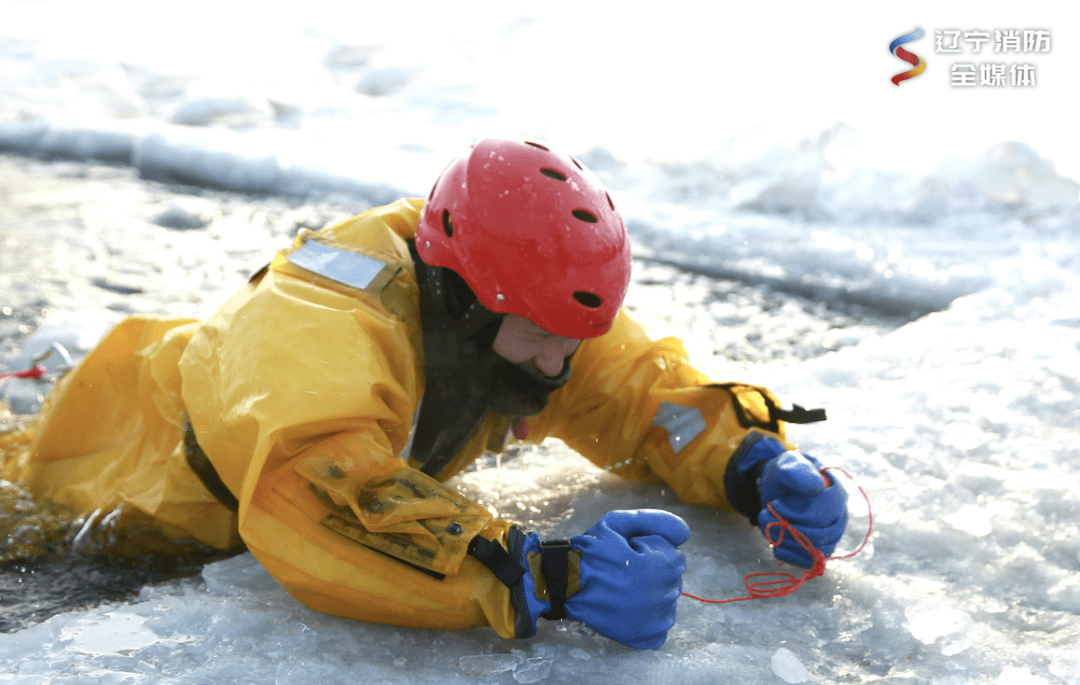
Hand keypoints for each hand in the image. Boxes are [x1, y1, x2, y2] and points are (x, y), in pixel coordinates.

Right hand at [520, 510, 689, 648]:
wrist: (564, 585)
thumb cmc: (590, 553)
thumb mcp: (618, 523)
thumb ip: (656, 521)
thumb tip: (686, 533)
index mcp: (663, 565)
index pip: (674, 555)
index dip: (649, 551)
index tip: (628, 554)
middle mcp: (666, 593)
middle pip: (671, 578)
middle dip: (652, 572)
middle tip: (623, 572)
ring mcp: (658, 618)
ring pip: (667, 600)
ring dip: (651, 593)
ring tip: (623, 590)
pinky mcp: (648, 637)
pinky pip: (661, 625)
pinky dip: (649, 618)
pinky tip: (628, 608)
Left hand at [757, 451, 847, 566]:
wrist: (777, 488)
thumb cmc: (785, 475)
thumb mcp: (786, 464)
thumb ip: (797, 472)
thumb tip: (817, 487)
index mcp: (836, 494)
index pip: (824, 513)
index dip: (798, 512)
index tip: (776, 504)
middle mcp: (839, 516)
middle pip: (821, 534)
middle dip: (788, 527)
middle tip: (765, 515)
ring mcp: (831, 534)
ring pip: (815, 549)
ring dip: (786, 540)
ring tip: (767, 525)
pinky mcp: (818, 548)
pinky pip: (810, 561)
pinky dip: (791, 556)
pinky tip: (776, 546)